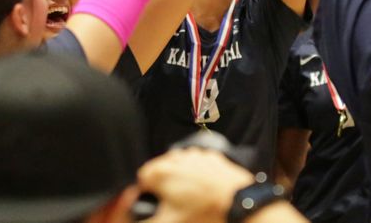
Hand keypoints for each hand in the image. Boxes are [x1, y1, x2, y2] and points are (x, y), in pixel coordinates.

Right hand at [138, 148, 255, 222]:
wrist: (238, 204)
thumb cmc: (205, 213)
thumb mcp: (169, 222)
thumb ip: (144, 220)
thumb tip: (132, 212)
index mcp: (161, 172)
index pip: (142, 178)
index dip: (147, 192)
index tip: (158, 203)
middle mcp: (176, 157)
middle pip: (160, 169)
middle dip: (163, 184)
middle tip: (175, 202)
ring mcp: (195, 154)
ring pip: (178, 164)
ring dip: (179, 177)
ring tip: (190, 196)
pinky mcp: (211, 155)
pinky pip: (196, 163)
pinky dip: (196, 173)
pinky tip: (203, 188)